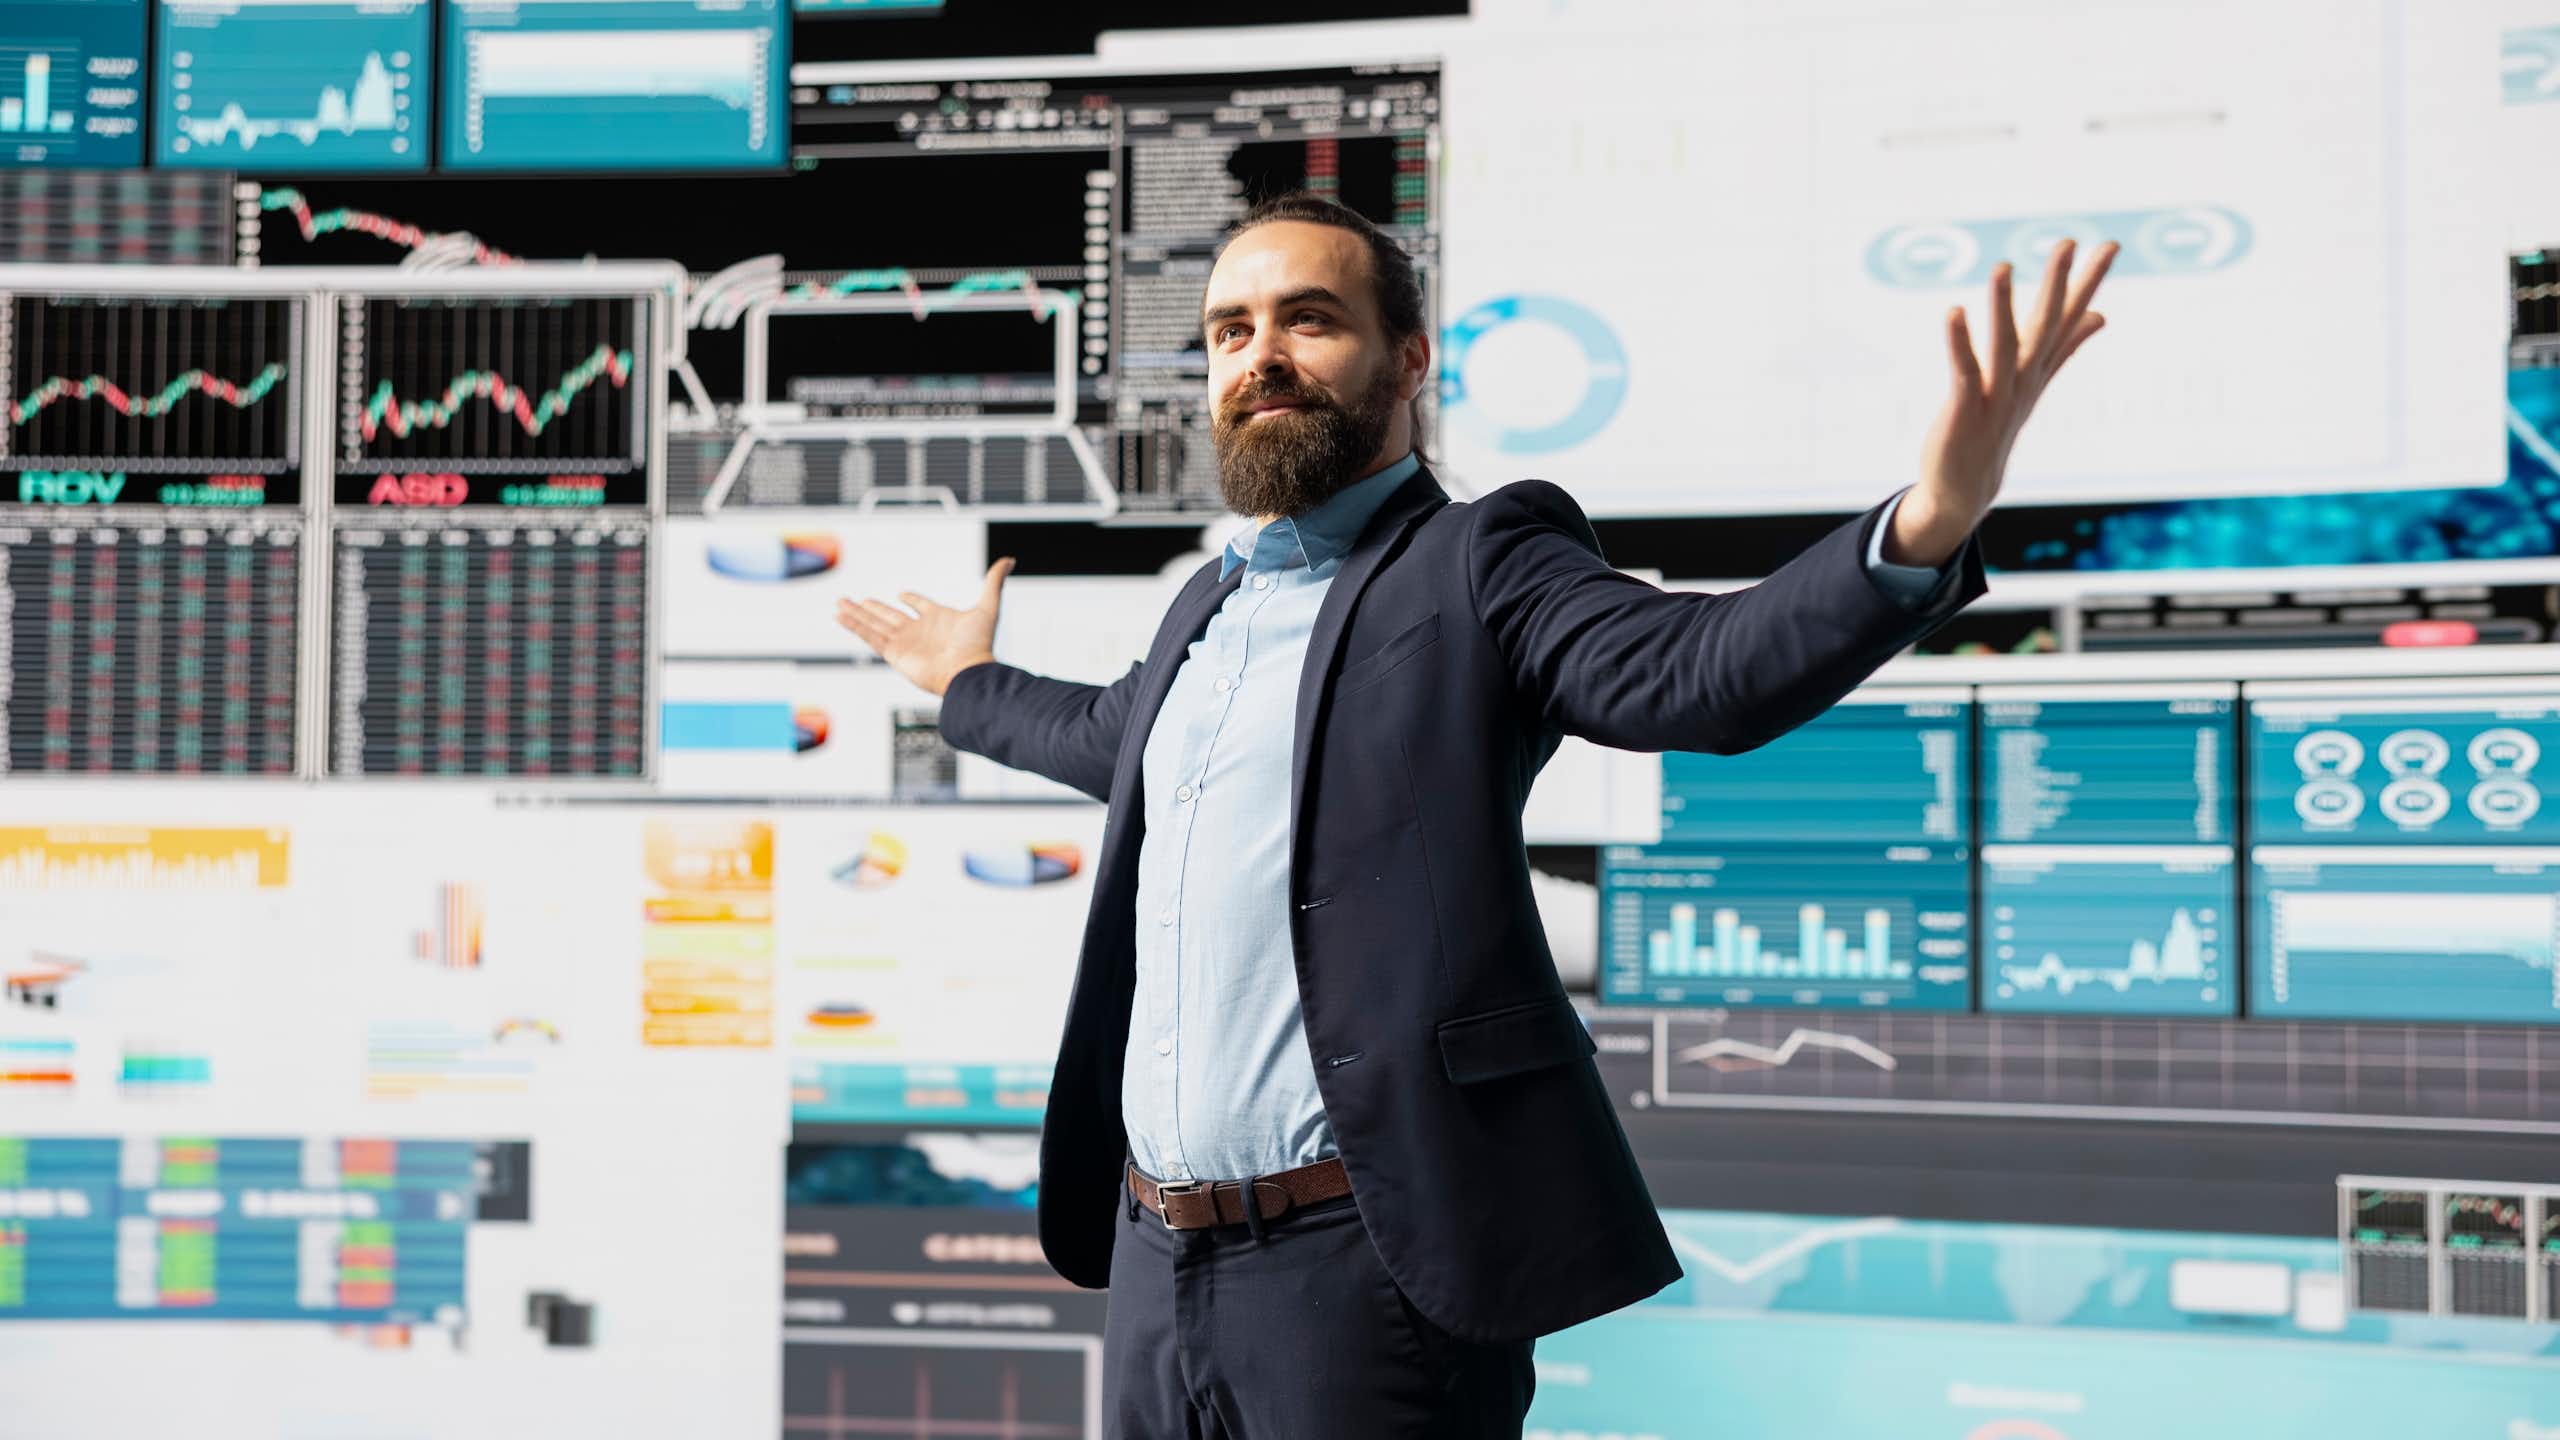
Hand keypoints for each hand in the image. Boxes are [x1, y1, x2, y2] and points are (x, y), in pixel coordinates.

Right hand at [834, 558, 1013, 695]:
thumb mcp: (988, 607)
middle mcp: (920, 631)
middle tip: (858, 599)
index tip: (902, 594)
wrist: (968, 672)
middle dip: (874, 608)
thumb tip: (1009, 560)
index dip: (912, 599)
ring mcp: (906, 642)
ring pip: (876, 624)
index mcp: (939, 619)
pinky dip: (855, 626)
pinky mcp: (894, 653)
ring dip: (857, 614)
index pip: (921, 606)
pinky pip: (870, 637)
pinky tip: (841, 616)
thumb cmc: (979, 645)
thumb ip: (994, 581)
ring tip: (840, 603)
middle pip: (891, 616)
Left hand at [1891, 238, 2116, 566]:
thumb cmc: (1996, 429)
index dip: (2089, 283)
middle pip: (2045, 327)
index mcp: (2039, 370)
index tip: (2110, 245)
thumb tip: (2101, 316)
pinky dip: (1959, 343)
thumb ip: (2066, 347)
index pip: (2069, 319)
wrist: (1966, 489)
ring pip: (2004, 346)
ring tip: (2002, 266)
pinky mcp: (1964, 411)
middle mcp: (2024, 381)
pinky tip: (1953, 312)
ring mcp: (1996, 397)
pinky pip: (1964, 372)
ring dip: (2003, 306)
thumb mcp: (2035, 384)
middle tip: (2068, 241)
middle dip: (2058, 284)